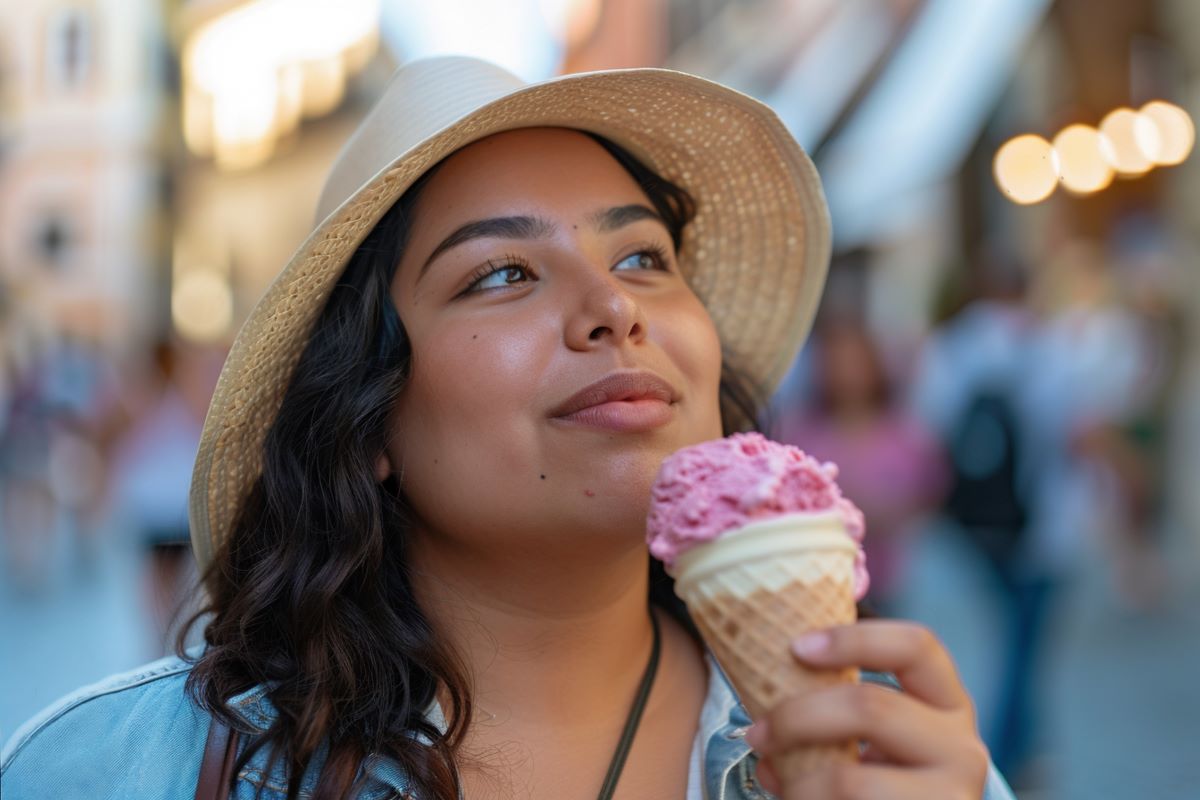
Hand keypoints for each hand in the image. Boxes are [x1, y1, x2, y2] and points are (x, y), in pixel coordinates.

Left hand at [744, 620, 989, 799]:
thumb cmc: (883, 778)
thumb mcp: (877, 734)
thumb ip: (838, 698)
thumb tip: (762, 688)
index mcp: (947, 702)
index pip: (916, 646)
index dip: (853, 640)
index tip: (796, 647)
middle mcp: (962, 747)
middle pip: (870, 708)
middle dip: (797, 717)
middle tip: (757, 734)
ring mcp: (951, 797)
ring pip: (853, 783)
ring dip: (798, 784)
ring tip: (777, 782)